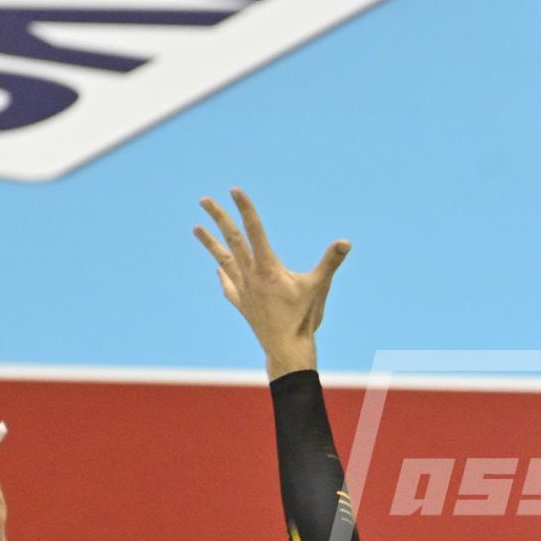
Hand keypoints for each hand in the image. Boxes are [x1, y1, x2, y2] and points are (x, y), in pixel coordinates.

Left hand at [196, 188, 350, 377]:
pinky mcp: (243, 304)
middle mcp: (251, 276)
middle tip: (204, 200)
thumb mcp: (319, 287)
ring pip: (223, 260)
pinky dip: (222, 275)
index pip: (254, 230)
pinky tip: (218, 270)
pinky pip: (228, 285)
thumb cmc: (304, 318)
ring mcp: (244, 290)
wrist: (287, 350)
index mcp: (268, 268)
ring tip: (196, 228)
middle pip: (231, 240)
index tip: (234, 191)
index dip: (245, 208)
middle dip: (218, 218)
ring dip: (210, 243)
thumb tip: (345, 243)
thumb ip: (330, 262)